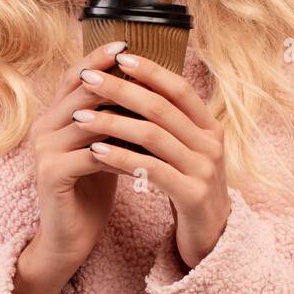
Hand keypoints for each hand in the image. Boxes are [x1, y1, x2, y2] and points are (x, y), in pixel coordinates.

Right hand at [23, 39, 131, 278]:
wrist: (70, 236)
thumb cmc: (92, 187)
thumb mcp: (106, 144)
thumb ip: (114, 115)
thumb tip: (146, 81)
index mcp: (53, 115)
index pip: (74, 76)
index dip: (97, 58)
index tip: (127, 43)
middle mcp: (43, 127)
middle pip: (81, 91)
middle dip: (115, 78)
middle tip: (145, 67)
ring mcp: (44, 150)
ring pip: (89, 120)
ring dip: (123, 114)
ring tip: (155, 107)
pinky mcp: (51, 174)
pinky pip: (91, 154)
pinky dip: (120, 150)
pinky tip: (146, 150)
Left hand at [74, 53, 231, 271]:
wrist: (213, 238)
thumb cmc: (188, 186)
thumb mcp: (183, 150)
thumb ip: (166, 122)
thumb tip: (129, 84)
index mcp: (210, 127)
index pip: (179, 88)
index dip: (150, 70)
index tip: (117, 55)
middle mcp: (211, 144)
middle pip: (162, 107)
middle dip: (121, 89)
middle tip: (88, 77)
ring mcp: (204, 170)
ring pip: (153, 136)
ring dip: (112, 122)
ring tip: (80, 116)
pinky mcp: (192, 196)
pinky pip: (151, 170)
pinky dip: (121, 158)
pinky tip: (95, 152)